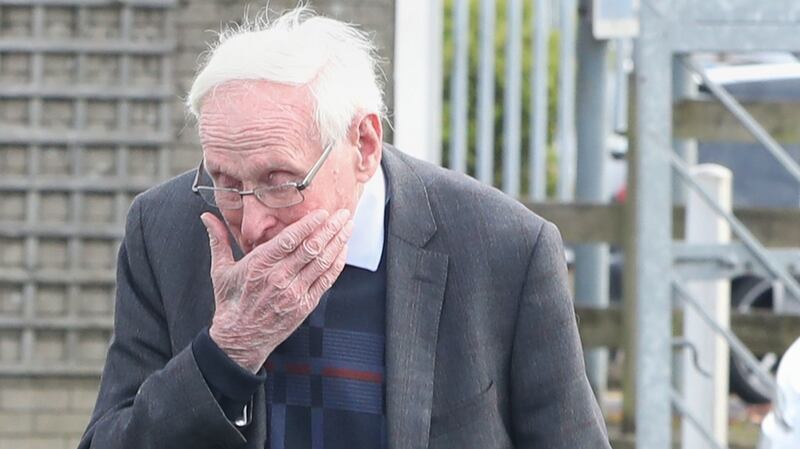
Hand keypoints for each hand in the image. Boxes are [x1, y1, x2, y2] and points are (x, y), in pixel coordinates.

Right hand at [200, 209, 352, 372]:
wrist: (240, 338)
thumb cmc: (230, 302)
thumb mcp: (221, 270)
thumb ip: (218, 240)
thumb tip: (206, 216)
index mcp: (259, 265)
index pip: (290, 239)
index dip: (309, 223)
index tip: (323, 211)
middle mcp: (279, 277)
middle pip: (311, 247)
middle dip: (331, 228)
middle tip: (343, 213)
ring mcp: (294, 292)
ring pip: (322, 262)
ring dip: (338, 242)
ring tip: (348, 226)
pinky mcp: (305, 305)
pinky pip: (325, 280)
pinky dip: (336, 264)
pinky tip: (343, 250)